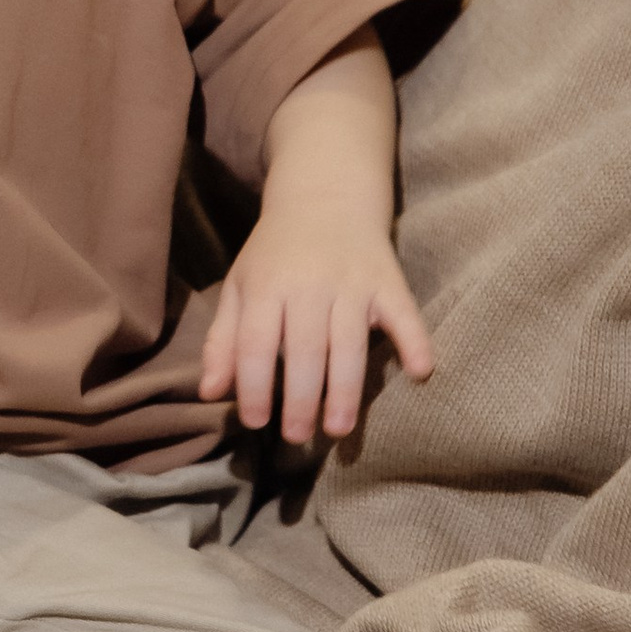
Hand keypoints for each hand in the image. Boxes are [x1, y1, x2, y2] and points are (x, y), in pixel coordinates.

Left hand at [197, 211, 430, 443]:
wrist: (325, 194)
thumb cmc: (276, 252)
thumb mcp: (241, 287)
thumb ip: (224, 340)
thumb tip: (211, 393)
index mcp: (267, 285)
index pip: (258, 343)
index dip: (254, 385)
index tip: (255, 421)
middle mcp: (310, 284)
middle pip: (306, 350)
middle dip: (301, 399)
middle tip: (297, 437)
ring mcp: (352, 282)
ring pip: (350, 343)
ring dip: (346, 390)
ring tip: (339, 429)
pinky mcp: (388, 281)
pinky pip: (404, 314)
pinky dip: (414, 341)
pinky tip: (420, 373)